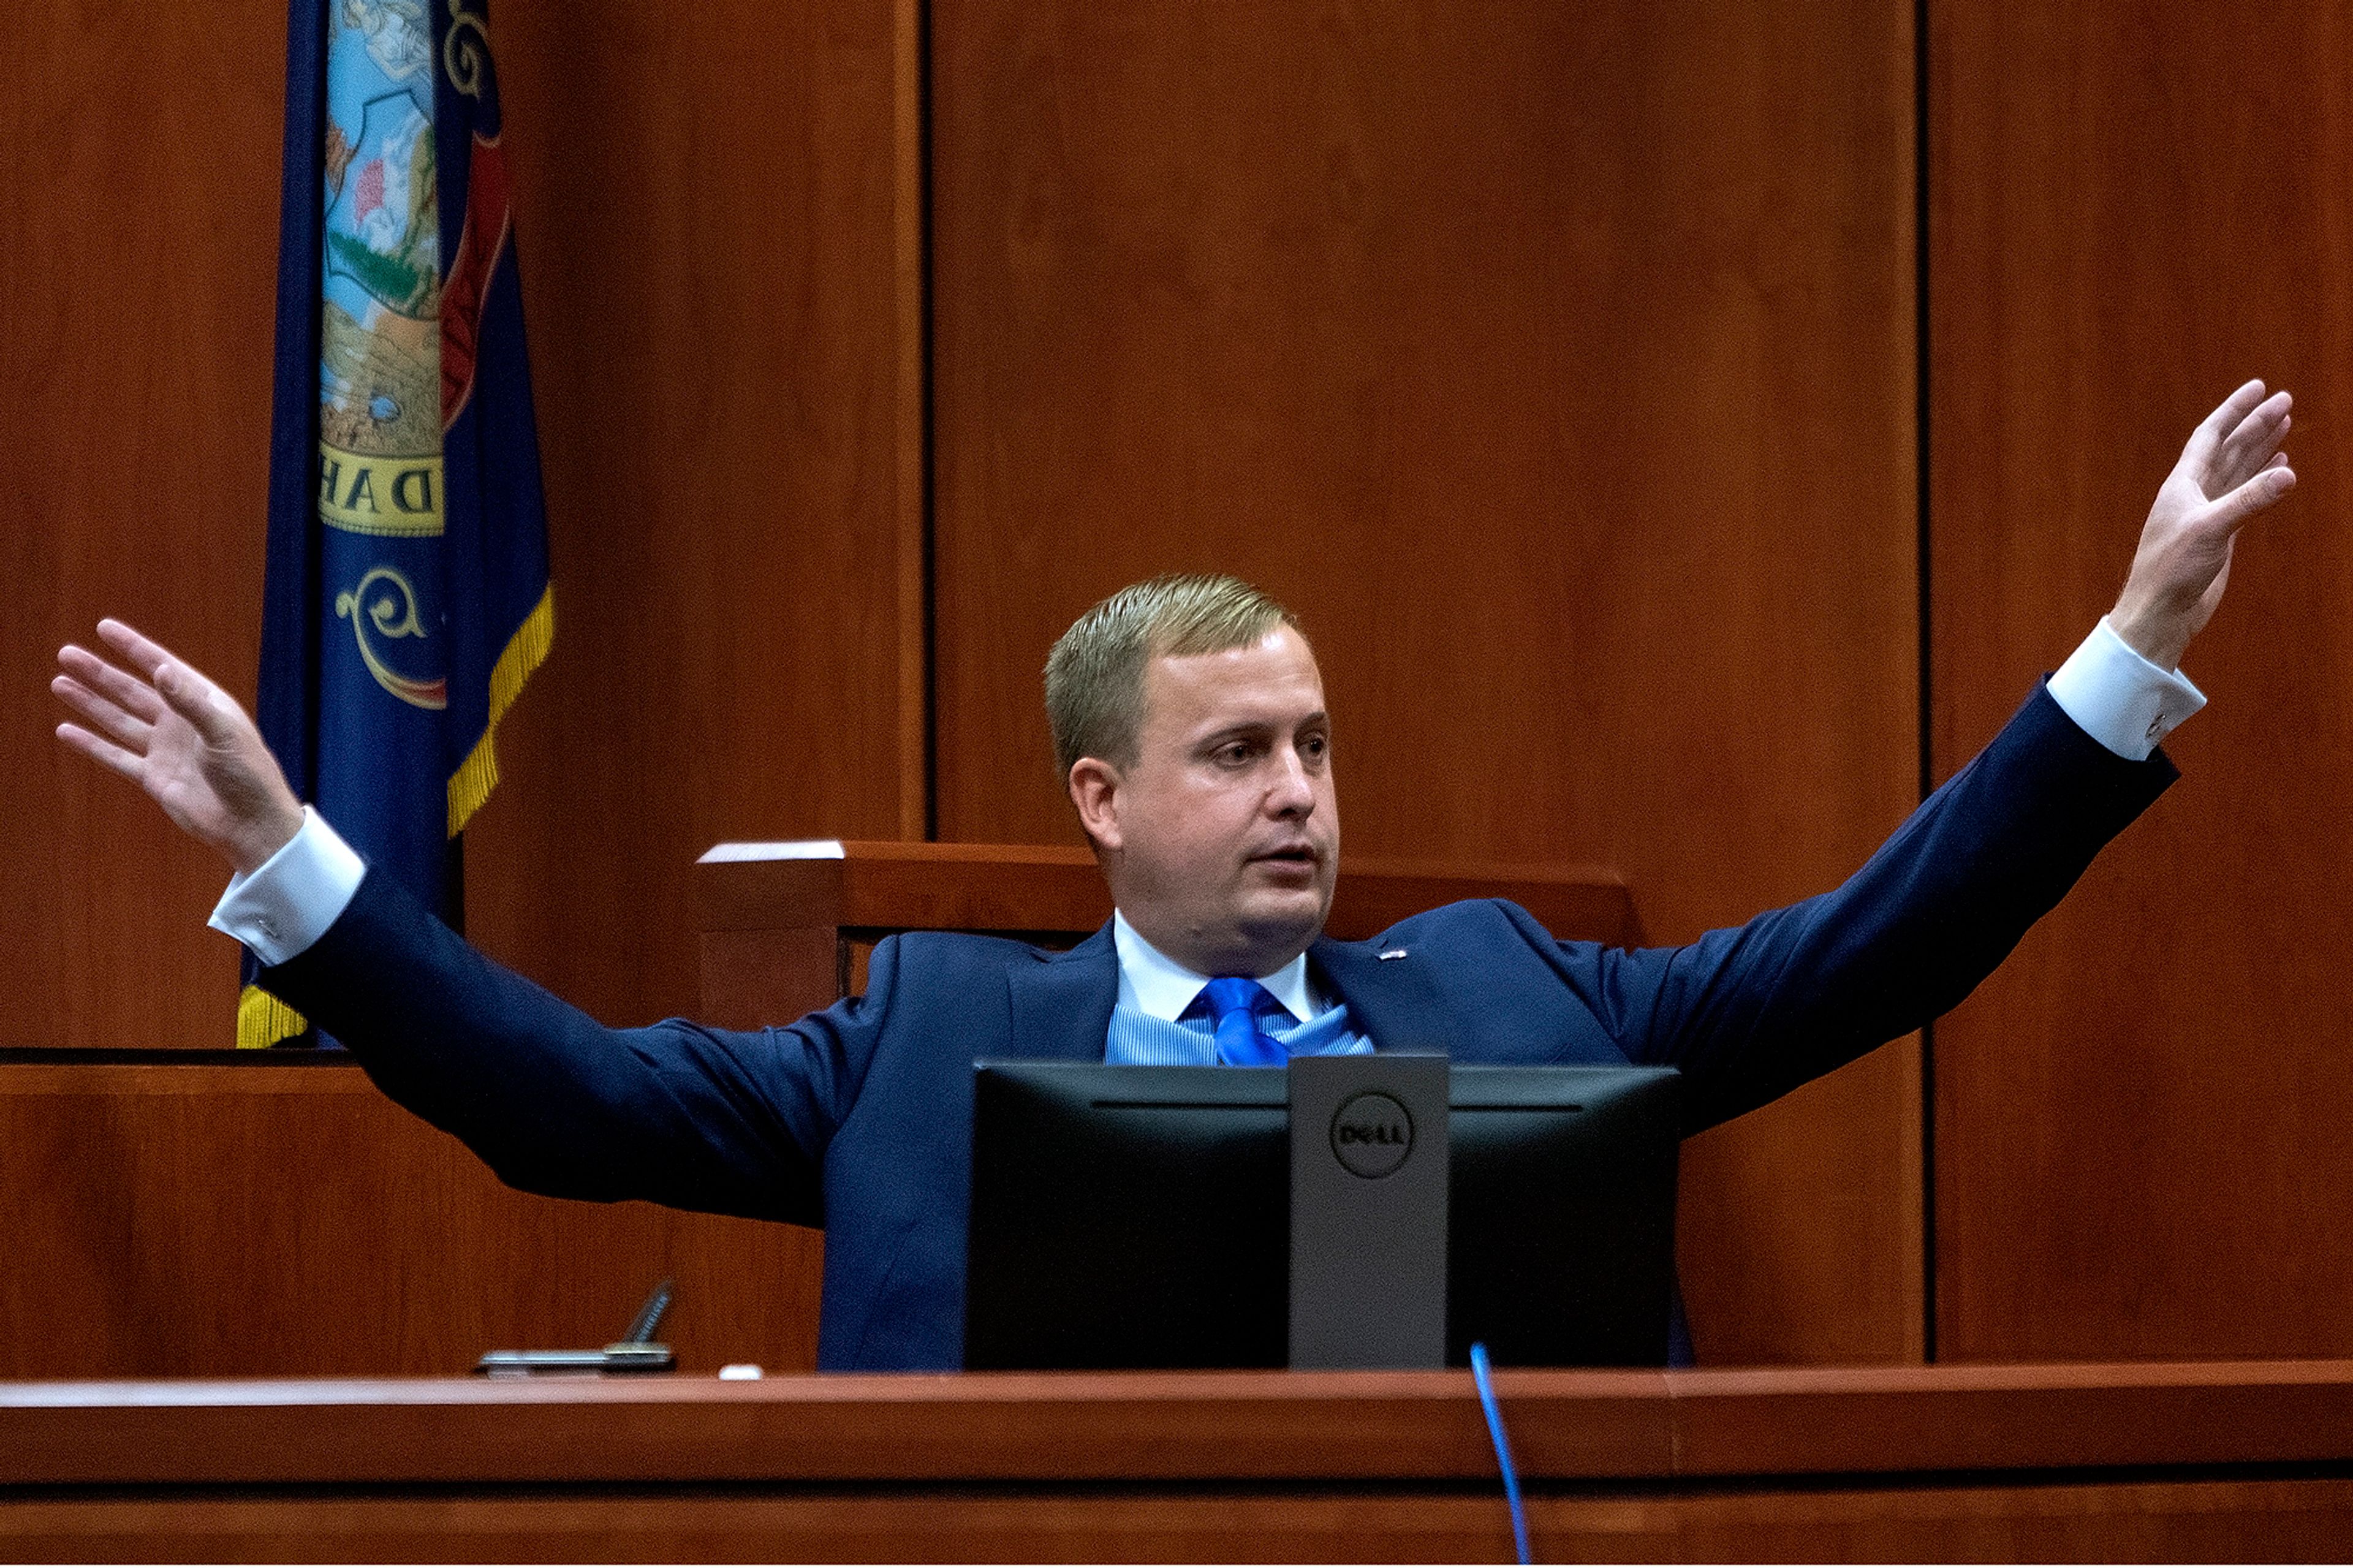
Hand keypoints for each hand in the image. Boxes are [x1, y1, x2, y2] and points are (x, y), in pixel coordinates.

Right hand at [52, 620, 304, 874]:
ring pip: (118, 720)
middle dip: (100, 672)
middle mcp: (181, 722)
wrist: (251, 824)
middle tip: (66, 653)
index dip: (133, 647)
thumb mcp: (224, 733)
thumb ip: (191, 703)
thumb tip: (161, 669)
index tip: (104, 627)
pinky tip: (66, 731)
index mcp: (203, 703)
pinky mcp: (154, 777)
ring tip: (60, 682)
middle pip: (131, 691)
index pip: (162, 667)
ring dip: (90, 703)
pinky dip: (91, 745)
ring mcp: (165, 749)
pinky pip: (116, 757)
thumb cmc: (250, 774)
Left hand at [2110, 379, 2296, 671]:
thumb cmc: (2171, 572)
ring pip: (2238, 471)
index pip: (2210, 436)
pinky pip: (2244, 497)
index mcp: (2182, 485)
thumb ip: (2249, 501)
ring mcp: (2207, 513)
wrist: (2160, 613)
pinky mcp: (2219, 534)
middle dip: (2256, 424)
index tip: (2259, 387)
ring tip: (2285, 424)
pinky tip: (2278, 469)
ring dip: (2260, 447)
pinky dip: (2261, 480)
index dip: (2234, 410)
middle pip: (2229, 449)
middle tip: (2286, 400)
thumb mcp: (2211, 530)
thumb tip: (2288, 473)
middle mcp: (2193, 494)